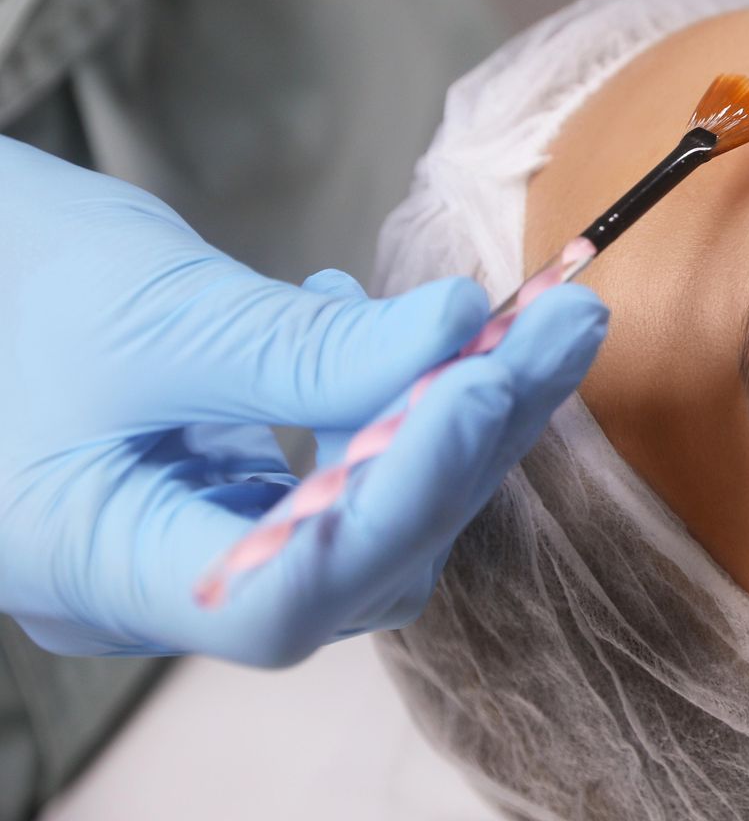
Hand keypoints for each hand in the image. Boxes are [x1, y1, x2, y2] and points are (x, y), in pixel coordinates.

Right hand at [0, 139, 606, 666]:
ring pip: (363, 520)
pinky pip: (333, 482)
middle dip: (471, 438)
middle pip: (355, 558)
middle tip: (564, 322)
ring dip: (451, 418)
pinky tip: (385, 325)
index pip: (287, 597)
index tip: (482, 381)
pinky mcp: (213, 495)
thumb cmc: (10, 279)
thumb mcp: (158, 310)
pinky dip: (384, 407)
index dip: (403, 501)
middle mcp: (146, 586)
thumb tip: (462, 334)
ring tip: (513, 319)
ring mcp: (183, 543)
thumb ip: (306, 350)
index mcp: (94, 567)